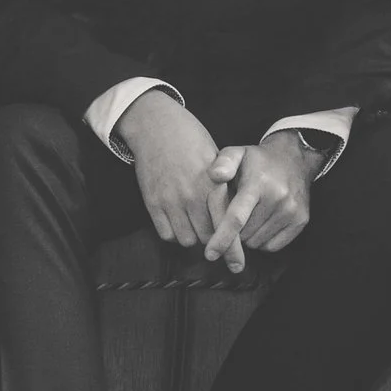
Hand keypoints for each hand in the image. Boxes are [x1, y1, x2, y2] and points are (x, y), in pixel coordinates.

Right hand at [117, 90, 227, 249]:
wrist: (156, 126)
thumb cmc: (191, 139)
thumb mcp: (216, 160)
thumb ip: (223, 189)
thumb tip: (231, 218)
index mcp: (213, 184)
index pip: (226, 225)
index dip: (233, 249)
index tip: (238, 265)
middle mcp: (192, 196)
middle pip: (208, 237)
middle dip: (213, 239)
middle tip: (214, 234)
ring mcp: (170, 200)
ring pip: (187, 239)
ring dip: (193, 236)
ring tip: (195, 224)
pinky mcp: (152, 203)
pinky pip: (166, 234)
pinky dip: (175, 233)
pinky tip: (179, 220)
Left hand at [202, 135, 323, 270]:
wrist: (295, 158)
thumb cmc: (258, 160)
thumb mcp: (237, 152)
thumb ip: (223, 162)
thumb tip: (215, 176)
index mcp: (257, 183)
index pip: (237, 218)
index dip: (222, 239)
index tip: (210, 255)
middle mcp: (277, 198)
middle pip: (244, 234)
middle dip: (233, 231)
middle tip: (235, 213)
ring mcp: (291, 211)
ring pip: (257, 242)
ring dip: (248, 236)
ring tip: (250, 214)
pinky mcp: (301, 221)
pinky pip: (273, 246)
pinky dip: (262, 240)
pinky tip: (262, 222)